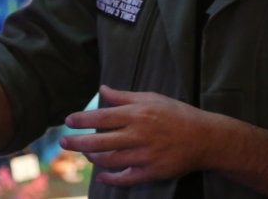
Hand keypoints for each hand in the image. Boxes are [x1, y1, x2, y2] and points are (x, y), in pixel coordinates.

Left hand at [60, 85, 214, 186]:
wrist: (204, 138)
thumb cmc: (176, 114)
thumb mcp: (152, 98)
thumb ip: (124, 96)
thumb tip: (102, 89)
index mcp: (138, 114)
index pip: (102, 117)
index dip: (82, 120)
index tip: (67, 121)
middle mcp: (139, 135)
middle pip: (99, 141)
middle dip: (77, 142)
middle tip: (63, 142)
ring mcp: (144, 156)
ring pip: (109, 160)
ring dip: (93, 157)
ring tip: (86, 153)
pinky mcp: (151, 172)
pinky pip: (124, 178)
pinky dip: (110, 178)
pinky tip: (102, 175)